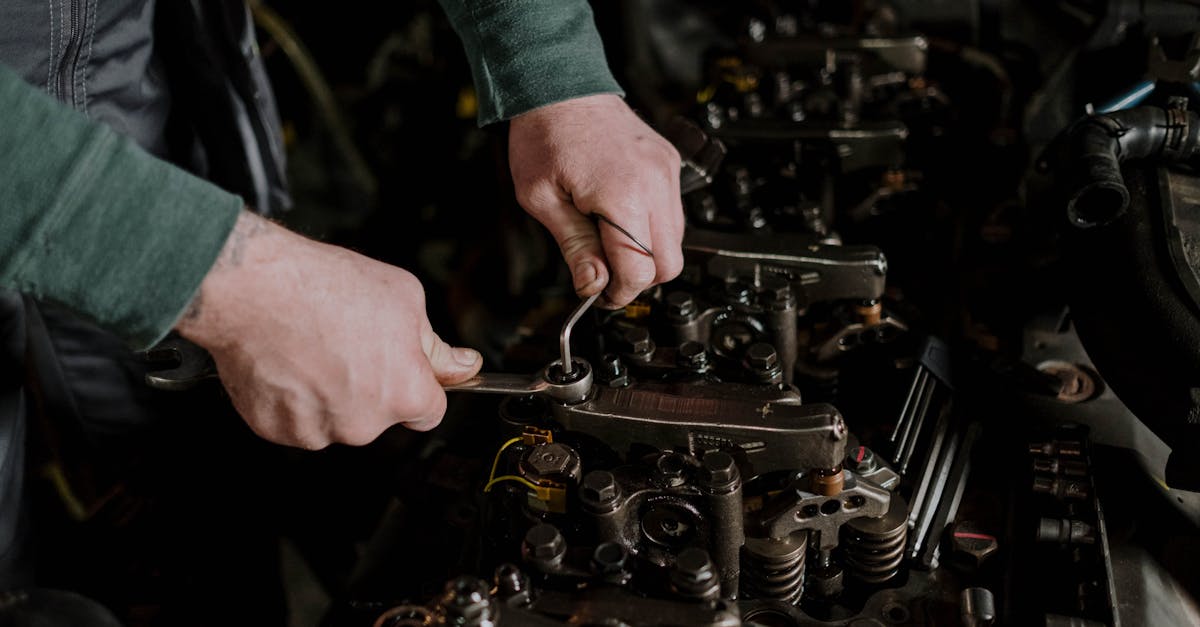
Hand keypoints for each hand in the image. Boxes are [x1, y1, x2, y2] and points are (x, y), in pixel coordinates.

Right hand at [175, 212, 480, 448]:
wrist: (253, 289)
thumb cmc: (324, 287)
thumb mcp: (404, 299)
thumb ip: (436, 346)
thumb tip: (464, 366)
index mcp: (404, 393)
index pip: (429, 411)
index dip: (417, 386)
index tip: (402, 369)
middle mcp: (363, 423)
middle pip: (379, 416)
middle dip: (369, 386)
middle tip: (347, 342)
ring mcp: (317, 431)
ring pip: (336, 419)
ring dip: (329, 394)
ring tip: (312, 347)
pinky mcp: (275, 430)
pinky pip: (296, 420)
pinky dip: (292, 398)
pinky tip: (288, 361)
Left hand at [509, 94, 684, 306]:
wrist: (561, 84)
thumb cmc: (545, 135)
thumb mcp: (541, 200)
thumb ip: (573, 247)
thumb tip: (593, 286)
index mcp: (623, 197)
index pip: (640, 271)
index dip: (620, 293)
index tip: (600, 295)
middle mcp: (655, 185)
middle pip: (669, 264)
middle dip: (638, 278)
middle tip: (606, 274)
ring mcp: (666, 173)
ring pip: (676, 241)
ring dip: (646, 253)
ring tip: (608, 241)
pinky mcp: (669, 164)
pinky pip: (672, 213)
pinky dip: (652, 227)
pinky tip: (620, 216)